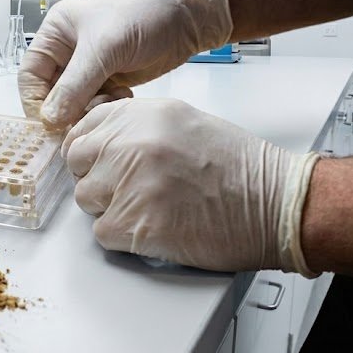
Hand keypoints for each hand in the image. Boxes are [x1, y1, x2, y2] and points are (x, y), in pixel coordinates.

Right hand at [18, 0, 232, 127]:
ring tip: (110, 101)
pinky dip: (104, 108)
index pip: (30, 74)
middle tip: (79, 123)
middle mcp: (69, 51)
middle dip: (65, 109)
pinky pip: (95, 104)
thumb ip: (74, 86)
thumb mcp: (104, 48)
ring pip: (74, 103)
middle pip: (51, 93)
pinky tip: (122, 98)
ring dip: (88, 110)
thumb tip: (50, 119)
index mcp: (56, 33)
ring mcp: (90, 67)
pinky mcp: (110, 80)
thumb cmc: (144, 14)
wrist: (187, 15)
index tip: (48, 123)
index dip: (35, 101)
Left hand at [63, 98, 318, 273]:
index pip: (83, 128)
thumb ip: (137, 127)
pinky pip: (102, 232)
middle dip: (97, 177)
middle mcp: (130, 144)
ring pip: (86, 199)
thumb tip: (101, 142)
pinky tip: (154, 227)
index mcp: (142, 116)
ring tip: (150, 207)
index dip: (91, 150)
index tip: (100, 161)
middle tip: (129, 188)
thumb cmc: (240, 169)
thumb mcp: (184, 123)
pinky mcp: (134, 225)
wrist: (276, 205)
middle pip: (77, 164)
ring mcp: (129, 184)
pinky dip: (123, 237)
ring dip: (110, 208)